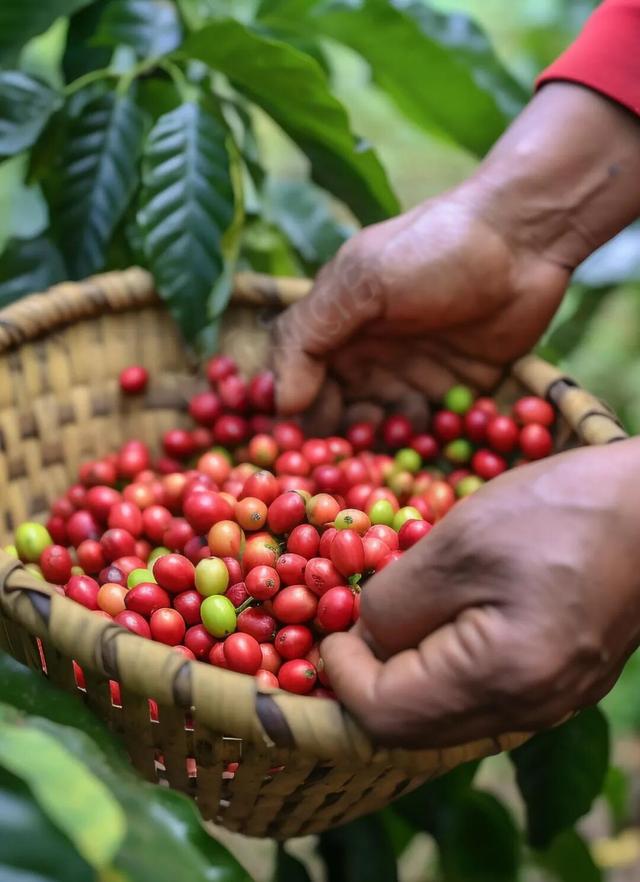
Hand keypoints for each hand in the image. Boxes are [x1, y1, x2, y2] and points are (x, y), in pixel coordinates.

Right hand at [273, 189, 568, 427]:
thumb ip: (311, 336)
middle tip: (361, 447)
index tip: (307, 445)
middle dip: (346, 439)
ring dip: (389, 444)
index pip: (299, 387)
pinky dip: (432, 443)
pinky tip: (439, 436)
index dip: (300, 418)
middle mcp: (368, 359)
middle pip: (341, 418)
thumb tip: (279, 403)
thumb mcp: (360, 280)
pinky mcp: (456, 394)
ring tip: (405, 429)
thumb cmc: (433, 250)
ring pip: (386, 432)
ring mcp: (412, 378)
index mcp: (335, 331)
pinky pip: (436, 433)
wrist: (523, 239)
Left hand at [321, 440, 639, 747]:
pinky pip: (480, 692)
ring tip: (394, 611)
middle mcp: (526, 710)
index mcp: (499, 681)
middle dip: (369, 677)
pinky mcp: (560, 679)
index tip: (331, 624)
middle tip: (353, 618)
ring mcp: (549, 700)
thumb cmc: (560, 514)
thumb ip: (397, 601)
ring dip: (404, 671)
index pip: (384, 715)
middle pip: (414, 726)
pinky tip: (441, 615)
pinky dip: (442, 664)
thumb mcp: (459, 544)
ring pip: (446, 712)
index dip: (341, 673)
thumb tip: (363, 634)